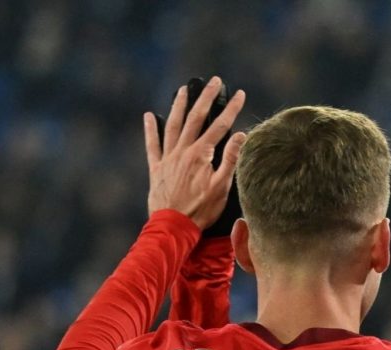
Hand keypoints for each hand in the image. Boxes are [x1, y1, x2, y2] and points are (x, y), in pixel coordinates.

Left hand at [144, 76, 245, 229]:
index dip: (231, 108)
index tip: (240, 93)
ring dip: (179, 105)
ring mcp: (168, 158)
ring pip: (173, 125)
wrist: (173, 227)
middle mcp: (183, 151)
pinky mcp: (156, 168)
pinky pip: (152, 144)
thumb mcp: (221, 187)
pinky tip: (150, 116)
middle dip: (206, 97)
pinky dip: (151, 129)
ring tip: (183, 89)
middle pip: (195, 118)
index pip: (220, 126)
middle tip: (214, 81)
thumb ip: (230, 159)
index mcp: (201, 155)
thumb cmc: (201, 210)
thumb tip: (240, 135)